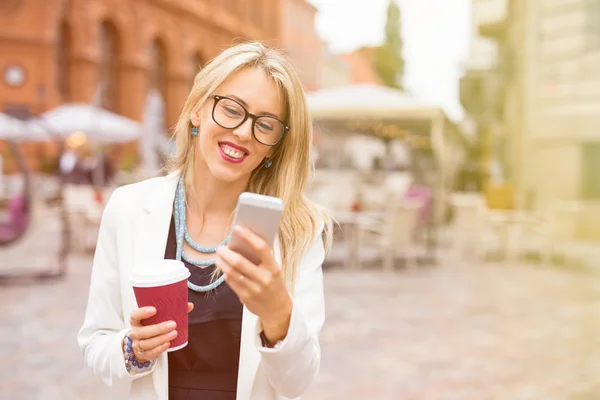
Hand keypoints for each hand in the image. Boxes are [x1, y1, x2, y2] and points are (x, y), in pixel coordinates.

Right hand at [127, 302, 193, 361]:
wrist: (144, 343)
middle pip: (143, 332)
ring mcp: (137, 344)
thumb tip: (189, 305)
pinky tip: (168, 343)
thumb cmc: (152, 326)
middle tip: (173, 324)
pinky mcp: (143, 354)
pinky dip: (159, 348)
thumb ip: (172, 310)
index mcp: (136, 320)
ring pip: (147, 343)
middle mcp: (135, 332)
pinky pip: (150, 352)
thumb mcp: (158, 318)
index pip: (135, 315)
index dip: (143, 312)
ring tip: (174, 333)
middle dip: (159, 328)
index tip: (154, 309)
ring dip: (161, 339)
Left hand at [215, 226, 291, 342]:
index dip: (248, 236)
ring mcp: (254, 289)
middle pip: (240, 262)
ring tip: (218, 257)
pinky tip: (224, 268)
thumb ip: (261, 259)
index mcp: (273, 267)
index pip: (261, 248)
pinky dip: (225, 273)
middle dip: (226, 253)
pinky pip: (231, 282)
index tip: (237, 228)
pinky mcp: (245, 297)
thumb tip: (241, 242)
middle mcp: (264, 278)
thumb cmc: (274, 284)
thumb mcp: (273, 270)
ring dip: (222, 263)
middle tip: (220, 247)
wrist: (278, 309)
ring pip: (232, 272)